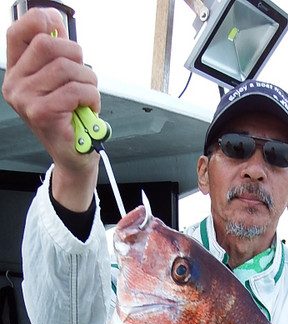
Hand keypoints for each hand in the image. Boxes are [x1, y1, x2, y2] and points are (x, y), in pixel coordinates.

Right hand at [2, 8, 99, 208]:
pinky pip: (74, 90)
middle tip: (84, 75)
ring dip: (88, 80)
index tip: (58, 23)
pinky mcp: (42, 113)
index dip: (40, 20)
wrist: (73, 156)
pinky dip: (90, 96)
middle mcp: (15, 85)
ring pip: (66, 67)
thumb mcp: (59, 81)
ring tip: (87, 96)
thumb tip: (57, 22)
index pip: (18, 32)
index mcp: (17, 72)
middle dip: (76, 55)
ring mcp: (26, 100)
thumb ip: (56, 53)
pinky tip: (88, 107)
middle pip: (47, 44)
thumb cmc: (69, 118)